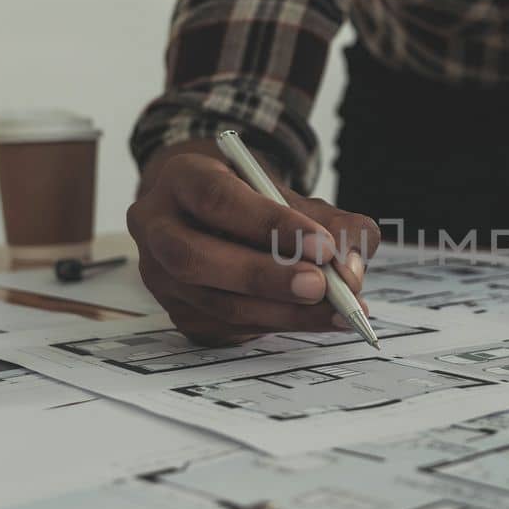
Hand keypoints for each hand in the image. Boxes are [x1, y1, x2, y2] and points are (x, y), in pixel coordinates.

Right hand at [128, 143, 378, 345]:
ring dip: (283, 312)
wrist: (216, 221)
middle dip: (265, 277)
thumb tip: (351, 268)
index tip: (322, 245)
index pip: (217, 198)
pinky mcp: (179, 313)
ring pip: (215, 304)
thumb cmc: (256, 204)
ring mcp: (160, 277)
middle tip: (321, 286)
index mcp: (181, 179)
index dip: (269, 224)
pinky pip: (227, 328)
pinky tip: (316, 320)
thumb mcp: (294, 197)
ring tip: (337, 310)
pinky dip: (278, 326)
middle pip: (197, 258)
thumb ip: (333, 223)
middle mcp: (157, 227)